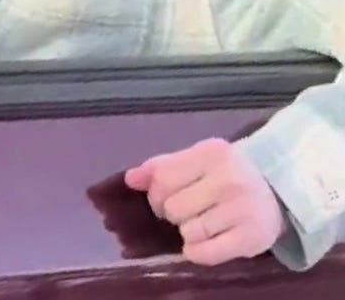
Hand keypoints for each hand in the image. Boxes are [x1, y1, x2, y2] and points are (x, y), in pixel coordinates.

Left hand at [125, 138, 286, 265]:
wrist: (276, 192)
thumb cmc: (226, 174)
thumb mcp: (196, 160)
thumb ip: (162, 167)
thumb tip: (131, 179)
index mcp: (212, 152)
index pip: (162, 178)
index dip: (155, 192)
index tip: (166, 195)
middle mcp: (228, 178)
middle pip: (172, 207)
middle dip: (172, 212)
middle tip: (189, 209)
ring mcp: (241, 209)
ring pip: (187, 231)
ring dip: (188, 231)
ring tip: (205, 222)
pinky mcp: (250, 239)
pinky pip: (203, 254)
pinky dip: (197, 251)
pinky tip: (206, 241)